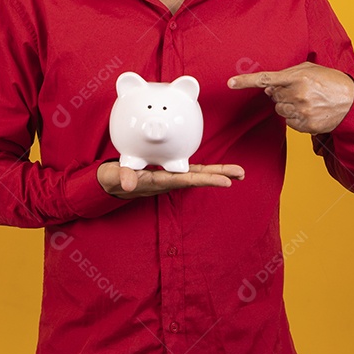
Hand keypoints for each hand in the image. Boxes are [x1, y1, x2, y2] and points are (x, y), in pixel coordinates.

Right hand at [97, 162, 244, 198]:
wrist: (113, 184)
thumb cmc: (114, 179)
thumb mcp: (115, 177)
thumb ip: (121, 177)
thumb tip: (128, 184)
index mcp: (159, 182)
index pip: (186, 180)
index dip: (206, 181)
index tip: (226, 182)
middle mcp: (169, 181)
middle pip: (198, 178)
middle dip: (219, 176)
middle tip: (241, 174)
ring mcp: (171, 177)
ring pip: (198, 175)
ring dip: (218, 173)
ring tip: (239, 172)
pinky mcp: (170, 172)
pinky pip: (192, 171)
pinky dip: (207, 170)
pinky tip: (220, 169)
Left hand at [228, 61, 353, 134]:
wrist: (352, 103)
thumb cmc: (331, 82)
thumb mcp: (311, 69)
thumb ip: (288, 74)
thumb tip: (268, 87)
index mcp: (298, 77)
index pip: (265, 79)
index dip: (246, 81)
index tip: (230, 83)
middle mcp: (298, 94)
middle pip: (273, 97)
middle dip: (281, 94)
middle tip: (298, 91)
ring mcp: (302, 112)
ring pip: (279, 111)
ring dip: (288, 106)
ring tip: (306, 101)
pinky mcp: (306, 125)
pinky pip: (289, 122)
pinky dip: (296, 117)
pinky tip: (309, 111)